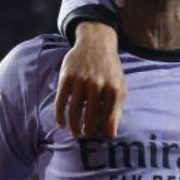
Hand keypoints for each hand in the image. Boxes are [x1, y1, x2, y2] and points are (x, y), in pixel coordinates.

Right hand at [54, 22, 124, 137]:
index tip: (99, 136)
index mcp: (114, 89)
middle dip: (87, 130)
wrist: (96, 43)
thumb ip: (116, 111)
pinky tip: (61, 123)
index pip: (109, 117)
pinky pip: (61, 101)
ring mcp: (81, 80)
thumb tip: (111, 136)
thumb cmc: (110, 70)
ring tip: (75, 133)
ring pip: (75, 110)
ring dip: (73, 126)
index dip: (103, 130)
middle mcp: (98, 85)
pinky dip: (60, 115)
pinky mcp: (66, 77)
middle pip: (91, 116)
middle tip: (84, 136)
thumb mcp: (119, 87)